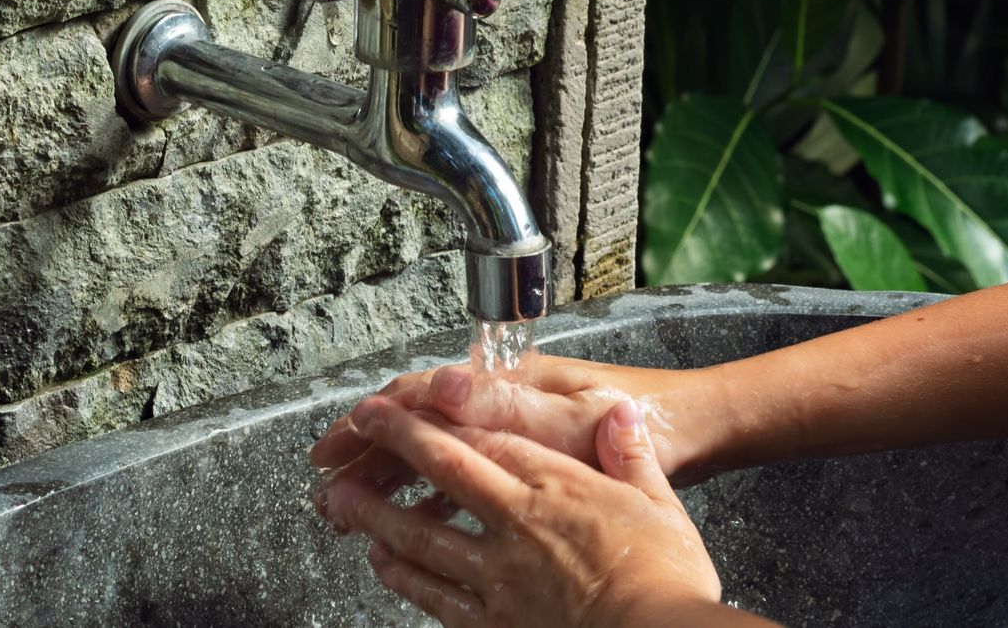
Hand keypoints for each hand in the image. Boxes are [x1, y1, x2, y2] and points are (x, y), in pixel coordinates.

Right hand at [311, 355, 704, 476]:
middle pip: (419, 424)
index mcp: (510, 387)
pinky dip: (434, 498)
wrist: (695, 427)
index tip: (337, 444)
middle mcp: (504, 402)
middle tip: (327, 483)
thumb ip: (514, 406)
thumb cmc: (644, 415)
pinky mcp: (530, 456)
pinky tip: (418, 522)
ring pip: (437, 453)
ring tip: (357, 508)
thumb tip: (447, 387)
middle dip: (368, 452)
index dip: (374, 420)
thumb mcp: (579, 414)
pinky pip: (466, 477)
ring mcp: (515, 428)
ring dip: (394, 478)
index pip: (422, 396)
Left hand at [316, 397, 772, 627]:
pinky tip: (382, 564)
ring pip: (422, 536)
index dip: (442, 415)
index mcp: (556, 488)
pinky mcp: (492, 623)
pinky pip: (434, 595)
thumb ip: (631, 456)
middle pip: (445, 472)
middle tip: (358, 425)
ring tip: (340, 497)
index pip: (486, 438)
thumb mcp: (661, 507)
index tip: (415, 401)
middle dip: (397, 443)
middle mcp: (516, 525)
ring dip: (376, 513)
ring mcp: (497, 577)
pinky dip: (402, 576)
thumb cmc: (667, 581)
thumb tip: (621, 413)